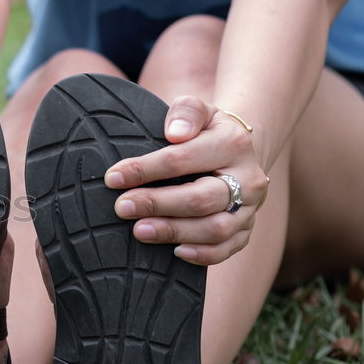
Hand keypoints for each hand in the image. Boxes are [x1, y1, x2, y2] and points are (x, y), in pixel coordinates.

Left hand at [103, 95, 269, 265]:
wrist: (240, 151)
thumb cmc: (206, 131)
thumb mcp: (199, 109)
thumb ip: (186, 112)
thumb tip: (175, 132)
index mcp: (233, 144)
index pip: (183, 158)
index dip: (145, 169)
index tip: (113, 177)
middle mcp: (248, 178)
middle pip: (201, 198)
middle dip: (157, 204)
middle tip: (122, 207)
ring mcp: (250, 207)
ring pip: (216, 228)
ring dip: (175, 231)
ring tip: (139, 231)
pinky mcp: (247, 229)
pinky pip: (229, 248)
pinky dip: (204, 254)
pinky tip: (175, 252)